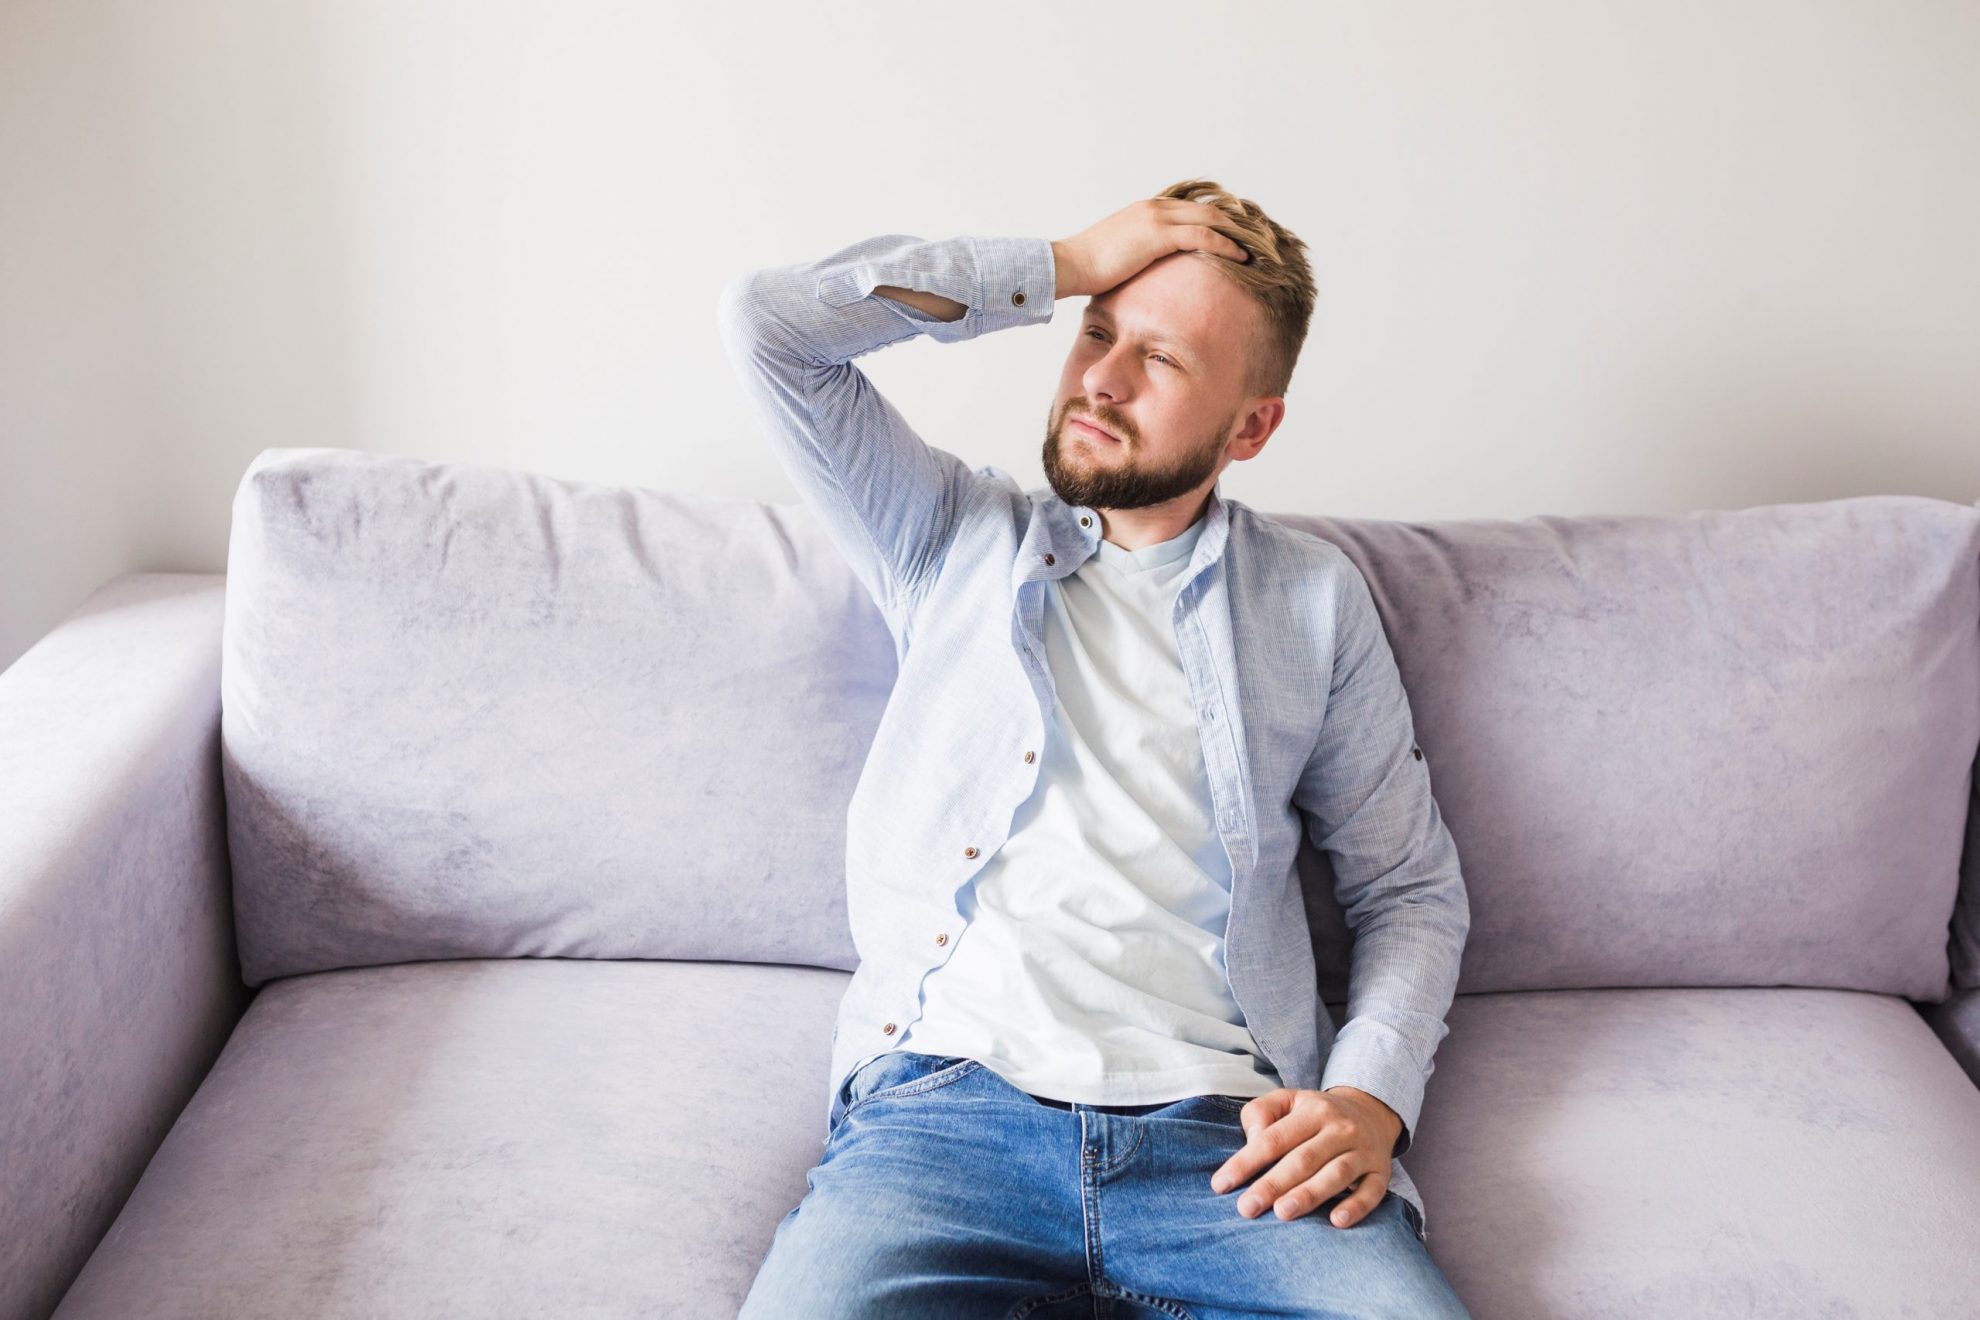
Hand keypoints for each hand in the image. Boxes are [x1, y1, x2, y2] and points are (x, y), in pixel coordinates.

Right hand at [1051, 198, 1250, 299]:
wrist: (1070, 264)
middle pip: (1209, 209)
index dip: (1219, 221)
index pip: (1193, 209)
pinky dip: (1226, 246)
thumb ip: (1141, 254)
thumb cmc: (1089, 267)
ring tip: (1258, 249)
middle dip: (1236, 224)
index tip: (1240, 235)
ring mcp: (1158, 218)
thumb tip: (1150, 271)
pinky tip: (1242, 258)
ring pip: (1211, 219)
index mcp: (1147, 210)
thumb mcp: (1121, 255)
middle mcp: (1156, 207)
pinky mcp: (1159, 235)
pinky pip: (1203, 236)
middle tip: (1259, 240)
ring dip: (1238, 234)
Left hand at [1208, 1086, 1402, 1226]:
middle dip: (1273, 1184)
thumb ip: (1261, 1112)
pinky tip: (1337, 1221)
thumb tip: (1252, 1140)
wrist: (1371, 1112)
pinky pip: (1372, 1192)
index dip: (1246, 1162)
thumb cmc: (1317, 1113)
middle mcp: (1339, 1129)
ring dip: (1309, 1195)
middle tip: (1247, 1208)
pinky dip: (1356, 1206)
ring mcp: (1363, 1151)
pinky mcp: (1380, 1173)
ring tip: (1283, 1213)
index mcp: (1312, 1110)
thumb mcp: (1288, 1100)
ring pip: (1336, 1174)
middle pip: (1303, 1159)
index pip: (1273, 1138)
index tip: (1221, 1185)